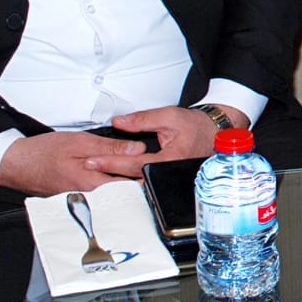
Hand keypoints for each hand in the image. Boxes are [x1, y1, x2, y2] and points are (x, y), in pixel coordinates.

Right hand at [0, 131, 147, 195]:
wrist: (18, 163)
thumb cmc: (42, 154)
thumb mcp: (80, 142)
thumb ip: (111, 147)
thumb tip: (136, 149)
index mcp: (92, 183)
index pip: (129, 184)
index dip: (146, 175)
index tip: (157, 168)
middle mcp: (89, 195)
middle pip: (124, 190)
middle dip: (139, 179)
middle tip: (151, 168)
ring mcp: (83, 197)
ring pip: (113, 191)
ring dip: (126, 181)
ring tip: (136, 169)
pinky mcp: (78, 196)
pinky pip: (101, 190)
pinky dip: (110, 182)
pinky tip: (115, 173)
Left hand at [84, 105, 249, 176]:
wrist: (214, 133)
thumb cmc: (196, 126)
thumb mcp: (170, 115)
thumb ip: (143, 119)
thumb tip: (120, 122)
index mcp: (170, 159)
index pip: (133, 163)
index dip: (111, 162)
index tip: (93, 160)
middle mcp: (169, 174)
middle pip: (133, 180)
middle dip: (109, 176)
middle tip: (87, 170)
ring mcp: (168, 181)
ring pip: (138, 186)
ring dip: (117, 181)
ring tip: (96, 176)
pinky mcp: (167, 182)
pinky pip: (146, 185)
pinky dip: (129, 182)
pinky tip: (115, 179)